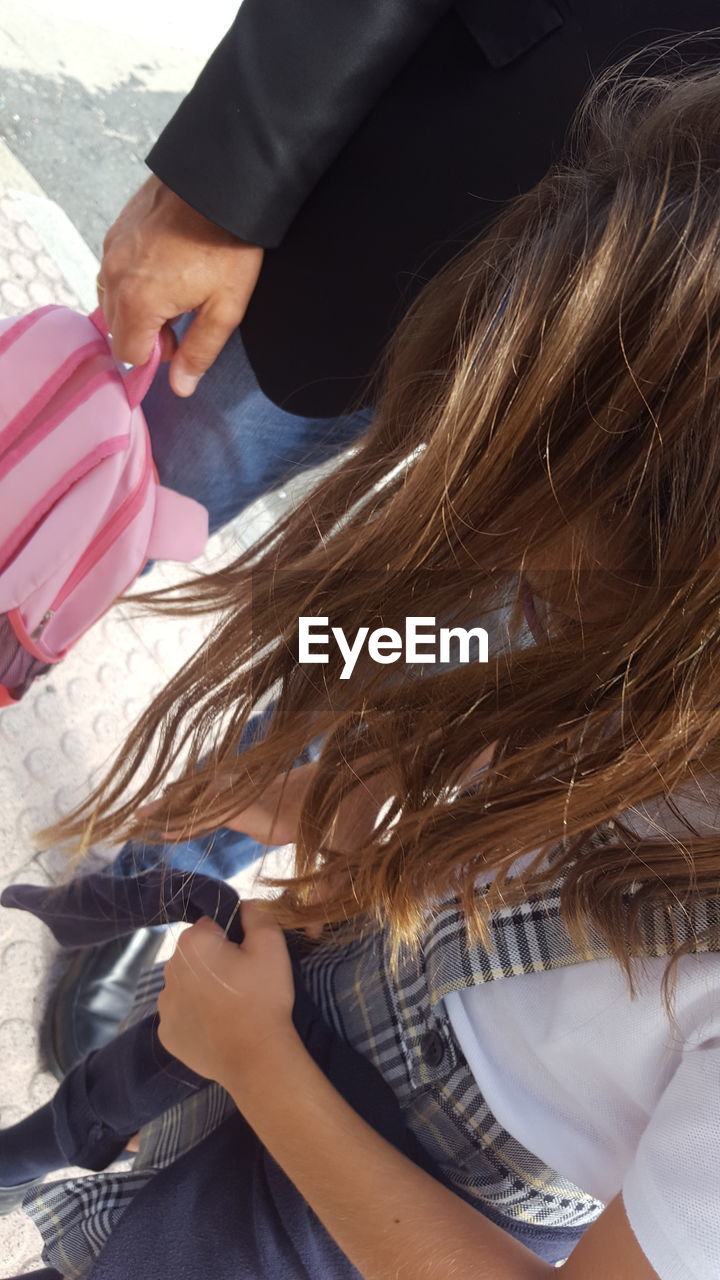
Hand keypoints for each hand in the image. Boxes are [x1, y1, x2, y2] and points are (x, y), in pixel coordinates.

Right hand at [98, 175, 263, 394]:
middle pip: (118, 329)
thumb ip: (200, 352)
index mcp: (138, 302)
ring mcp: (111, 250)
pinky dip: (132, 280)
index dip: (156, 357)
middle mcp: (114, 276)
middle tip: (183, 317)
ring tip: (175, 293)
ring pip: (112, 299)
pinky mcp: (116, 230)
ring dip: (138, 307)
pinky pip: (114, 270)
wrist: (220, 180)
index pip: (129, 354)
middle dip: (146, 333)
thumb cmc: (227, 244)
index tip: (180, 344)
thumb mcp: (225, 308)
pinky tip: (164, 269)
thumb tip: (180, 388)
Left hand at [157, 902, 296, 1088]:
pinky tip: (216, 1026)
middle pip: (195, 955)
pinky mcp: (166, 1033)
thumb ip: (257, 914)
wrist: (256, 1058)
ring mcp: (164, 1005)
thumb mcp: (271, 946)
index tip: (247, 959)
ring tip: (230, 1007)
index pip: (211, 926)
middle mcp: (169, 969)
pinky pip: (181, 1013)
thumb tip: (244, 904)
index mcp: (192, 943)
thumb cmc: (263, 998)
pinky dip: (195, 1016)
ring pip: (186, 984)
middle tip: (242, 983)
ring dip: (203, 988)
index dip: (232, 939)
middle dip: (215, 962)